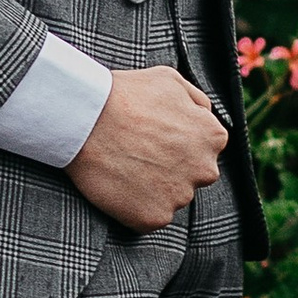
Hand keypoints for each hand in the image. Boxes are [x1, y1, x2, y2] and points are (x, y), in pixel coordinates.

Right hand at [67, 65, 228, 229]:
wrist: (84, 119)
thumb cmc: (124, 94)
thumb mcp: (170, 79)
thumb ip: (197, 101)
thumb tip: (205, 116)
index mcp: (212, 137)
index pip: (204, 147)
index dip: (177, 141)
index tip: (154, 136)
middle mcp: (205, 170)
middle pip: (191, 175)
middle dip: (171, 167)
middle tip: (138, 152)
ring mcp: (179, 197)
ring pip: (171, 196)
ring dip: (153, 187)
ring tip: (125, 165)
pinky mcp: (154, 218)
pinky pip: (148, 217)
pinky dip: (134, 206)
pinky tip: (118, 184)